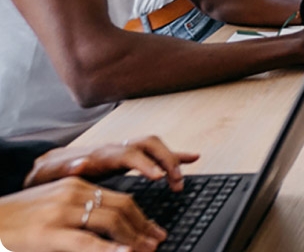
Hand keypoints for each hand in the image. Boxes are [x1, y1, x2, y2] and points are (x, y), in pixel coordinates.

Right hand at [0, 176, 166, 251]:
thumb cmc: (19, 219)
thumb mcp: (55, 207)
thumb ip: (82, 212)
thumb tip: (110, 228)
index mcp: (77, 185)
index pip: (121, 198)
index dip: (142, 216)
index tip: (154, 231)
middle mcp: (73, 193)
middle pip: (121, 207)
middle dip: (143, 227)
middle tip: (157, 241)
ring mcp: (60, 211)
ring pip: (110, 221)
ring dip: (133, 238)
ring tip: (147, 250)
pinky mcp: (47, 232)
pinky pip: (85, 241)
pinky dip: (109, 248)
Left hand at [25, 137, 198, 192]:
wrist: (48, 165)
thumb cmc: (49, 174)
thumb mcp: (50, 175)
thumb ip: (64, 169)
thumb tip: (80, 163)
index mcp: (100, 154)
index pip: (128, 154)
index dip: (145, 164)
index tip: (158, 177)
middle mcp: (116, 148)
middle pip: (148, 145)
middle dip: (166, 160)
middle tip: (174, 181)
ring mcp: (124, 151)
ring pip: (155, 146)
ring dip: (172, 160)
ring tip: (180, 180)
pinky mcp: (129, 158)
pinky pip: (156, 153)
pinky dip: (175, 154)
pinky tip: (192, 158)